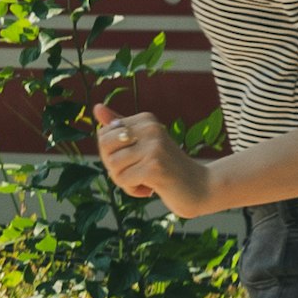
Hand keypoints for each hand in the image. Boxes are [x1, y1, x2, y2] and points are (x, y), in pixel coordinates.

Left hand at [91, 100, 206, 214]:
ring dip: (125, 181)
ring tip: (147, 180)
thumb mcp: (143, 144)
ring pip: (113, 167)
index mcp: (146, 119)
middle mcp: (150, 128)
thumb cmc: (169, 168)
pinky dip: (133, 190)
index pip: (103, 135)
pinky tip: (152, 189)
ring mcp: (153, 146)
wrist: (201, 188)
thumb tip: (97, 107)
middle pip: (104, 149)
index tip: (134, 161)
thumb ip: (121, 127)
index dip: (112, 155)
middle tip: (137, 173)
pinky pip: (123, 180)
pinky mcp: (154, 166)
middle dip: (115, 167)